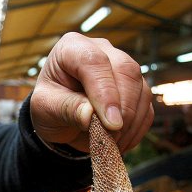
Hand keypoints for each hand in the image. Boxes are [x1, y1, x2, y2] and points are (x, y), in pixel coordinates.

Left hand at [30, 32, 153, 152]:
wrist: (59, 115)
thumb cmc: (49, 105)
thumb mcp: (45, 108)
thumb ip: (65, 108)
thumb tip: (90, 115)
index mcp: (73, 47)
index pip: (95, 61)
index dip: (105, 92)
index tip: (110, 123)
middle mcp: (102, 50)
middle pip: (126, 71)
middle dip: (123, 109)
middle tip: (112, 137)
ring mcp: (122, 67)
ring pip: (141, 89)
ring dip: (131, 122)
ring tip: (112, 144)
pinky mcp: (136, 88)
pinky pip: (146, 107)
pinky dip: (137, 129)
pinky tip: (120, 143)